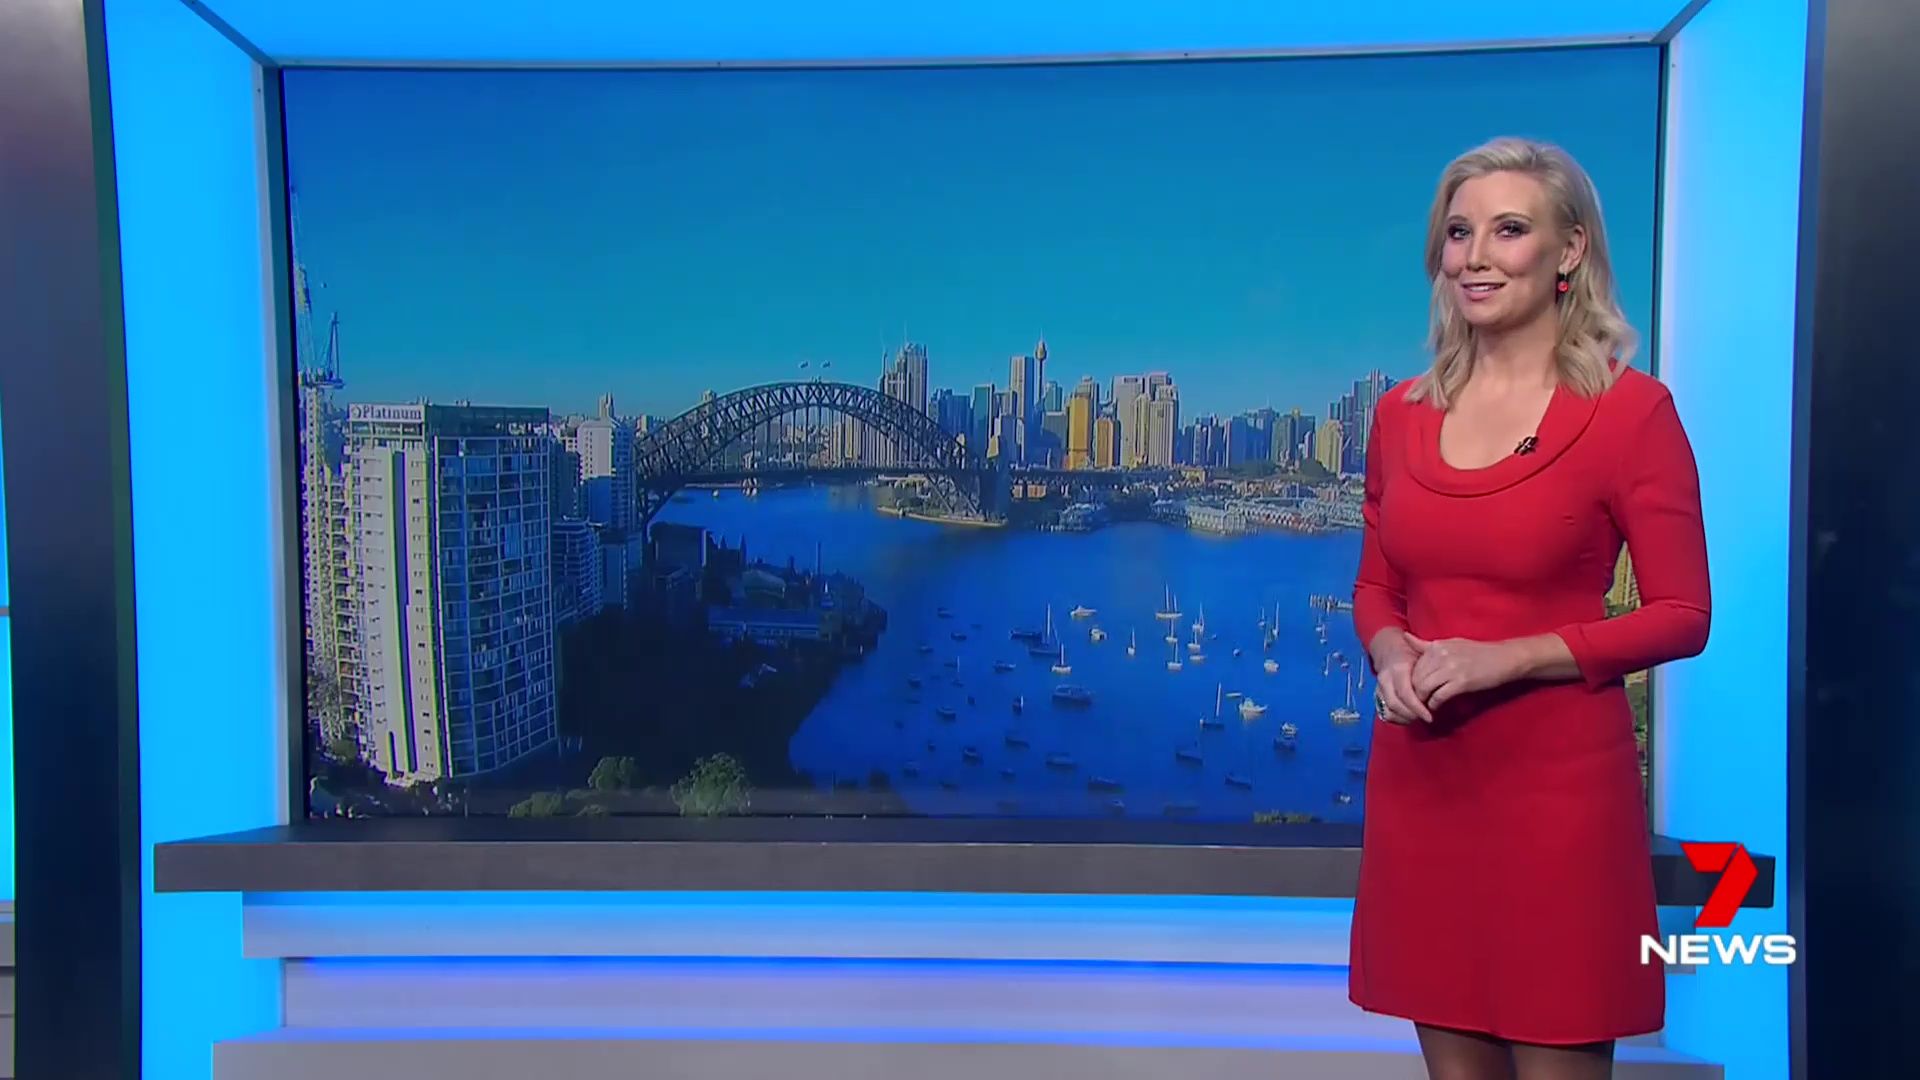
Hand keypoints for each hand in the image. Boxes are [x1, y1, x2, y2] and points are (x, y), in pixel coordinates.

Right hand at [1367, 629, 1431, 724]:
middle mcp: (1386, 679)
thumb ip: (1430, 670)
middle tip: (1427, 718)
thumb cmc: (1411, 654)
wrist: (1390, 650)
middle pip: (1395, 704)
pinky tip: (1410, 719)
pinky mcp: (1378, 695)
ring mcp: (1380, 688)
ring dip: (1404, 718)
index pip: (1405, 693)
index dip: (1417, 707)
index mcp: (1398, 669)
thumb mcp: (1422, 656)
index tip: (1430, 716)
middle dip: (1412, 715)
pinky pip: (1385, 713)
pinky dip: (1397, 719)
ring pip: (1389, 710)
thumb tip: (1443, 686)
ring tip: (1419, 719)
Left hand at [1406, 636, 1525, 710]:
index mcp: (1437, 645)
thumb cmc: (1478, 653)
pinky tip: (1436, 707)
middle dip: (1413, 692)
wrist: (1505, 658)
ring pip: (1424, 687)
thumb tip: (1404, 637)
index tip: (1413, 690)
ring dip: (1422, 700)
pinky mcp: (1461, 682)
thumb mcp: (1450, 644)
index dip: (1410, 681)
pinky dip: (1434, 704)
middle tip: (1416, 702)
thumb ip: (1426, 645)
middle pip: (1415, 678)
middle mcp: (1441, 654)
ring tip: (1424, 706)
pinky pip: (1439, 696)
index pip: (1413, 666)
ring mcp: (1451, 668)